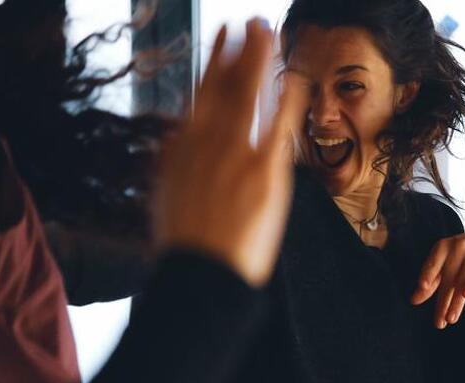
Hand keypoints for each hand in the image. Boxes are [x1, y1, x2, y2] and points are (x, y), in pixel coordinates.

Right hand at [153, 19, 304, 285]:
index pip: (200, 92)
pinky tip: (296, 77)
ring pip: (248, 94)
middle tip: (252, 23)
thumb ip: (178, 162)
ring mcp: (235, 154)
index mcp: (180, 146)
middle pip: (224, 83)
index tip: (223, 40)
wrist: (201, 275)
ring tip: (270, 33)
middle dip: (239, 50)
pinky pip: (278, 125)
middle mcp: (205, 141)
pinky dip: (286, 97)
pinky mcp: (263, 172)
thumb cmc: (187, 246)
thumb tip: (181, 139)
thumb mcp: (168, 196)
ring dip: (261, 59)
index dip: (214, 61)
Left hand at [411, 233, 464, 328]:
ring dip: (456, 301)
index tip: (423, 286)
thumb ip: (430, 282)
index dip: (428, 273)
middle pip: (448, 278)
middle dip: (443, 301)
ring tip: (451, 318)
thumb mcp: (444, 267)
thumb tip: (413, 301)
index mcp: (442, 248)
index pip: (433, 262)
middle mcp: (458, 247)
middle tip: (439, 322)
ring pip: (463, 280)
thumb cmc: (460, 258)